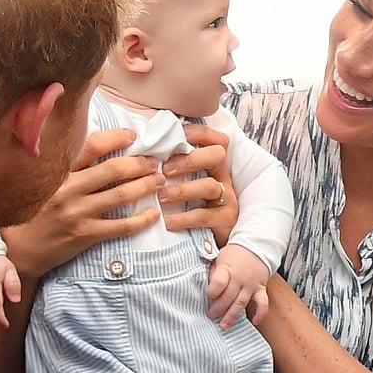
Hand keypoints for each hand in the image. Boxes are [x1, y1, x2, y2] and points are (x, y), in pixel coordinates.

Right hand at [1, 128, 163, 278]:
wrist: (18, 251)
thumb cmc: (31, 214)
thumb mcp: (40, 183)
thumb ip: (64, 168)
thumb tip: (96, 149)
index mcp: (58, 173)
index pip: (91, 146)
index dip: (116, 138)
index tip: (133, 135)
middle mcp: (68, 189)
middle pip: (113, 170)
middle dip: (139, 164)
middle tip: (154, 162)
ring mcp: (77, 213)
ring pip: (121, 196)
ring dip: (145, 186)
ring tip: (159, 181)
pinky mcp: (85, 235)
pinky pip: (121, 227)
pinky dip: (141, 220)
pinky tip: (153, 214)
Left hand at [161, 123, 237, 243]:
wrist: (212, 239)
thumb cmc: (193, 205)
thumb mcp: (188, 182)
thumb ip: (175, 166)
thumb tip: (146, 150)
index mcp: (214, 165)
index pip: (215, 139)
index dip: (199, 132)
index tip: (178, 134)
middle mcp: (223, 178)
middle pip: (217, 155)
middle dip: (189, 159)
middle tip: (165, 169)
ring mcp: (226, 199)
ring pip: (209, 186)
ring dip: (182, 189)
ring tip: (161, 196)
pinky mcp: (224, 220)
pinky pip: (204, 216)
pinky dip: (183, 218)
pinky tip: (167, 220)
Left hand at [206, 245, 269, 328]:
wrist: (255, 246)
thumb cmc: (235, 253)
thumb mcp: (219, 258)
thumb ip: (214, 273)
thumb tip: (209, 289)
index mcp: (227, 268)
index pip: (219, 283)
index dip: (211, 292)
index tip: (208, 296)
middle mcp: (240, 278)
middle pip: (228, 297)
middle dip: (218, 308)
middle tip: (211, 315)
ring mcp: (251, 285)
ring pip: (241, 303)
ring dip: (232, 315)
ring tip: (224, 325)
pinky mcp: (260, 289)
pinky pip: (263, 303)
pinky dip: (260, 313)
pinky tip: (255, 321)